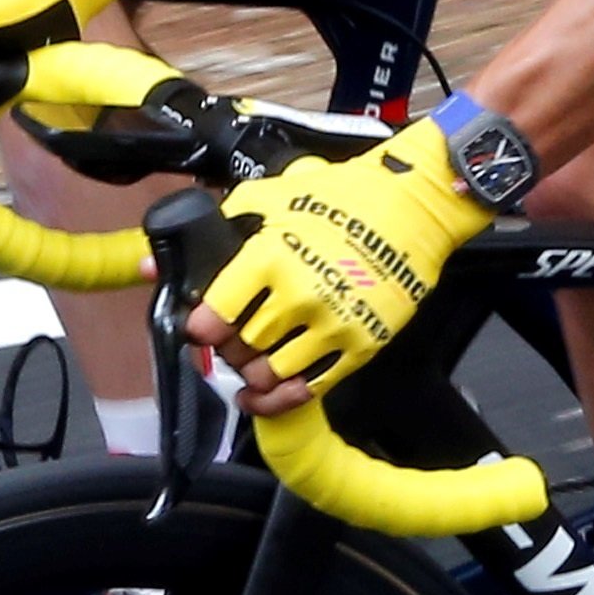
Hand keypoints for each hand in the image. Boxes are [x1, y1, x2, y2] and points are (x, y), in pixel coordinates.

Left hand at [186, 121, 486, 410]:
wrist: (413, 207)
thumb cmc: (344, 197)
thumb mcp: (275, 194)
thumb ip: (228, 222)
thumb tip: (181, 253)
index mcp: (269, 257)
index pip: (216, 315)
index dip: (202, 328)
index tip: (202, 329)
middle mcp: (298, 296)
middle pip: (240, 348)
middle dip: (229, 349)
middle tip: (231, 342)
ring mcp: (332, 324)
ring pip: (270, 375)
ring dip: (254, 375)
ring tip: (251, 365)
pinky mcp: (361, 345)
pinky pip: (310, 388)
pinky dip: (281, 400)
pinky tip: (267, 394)